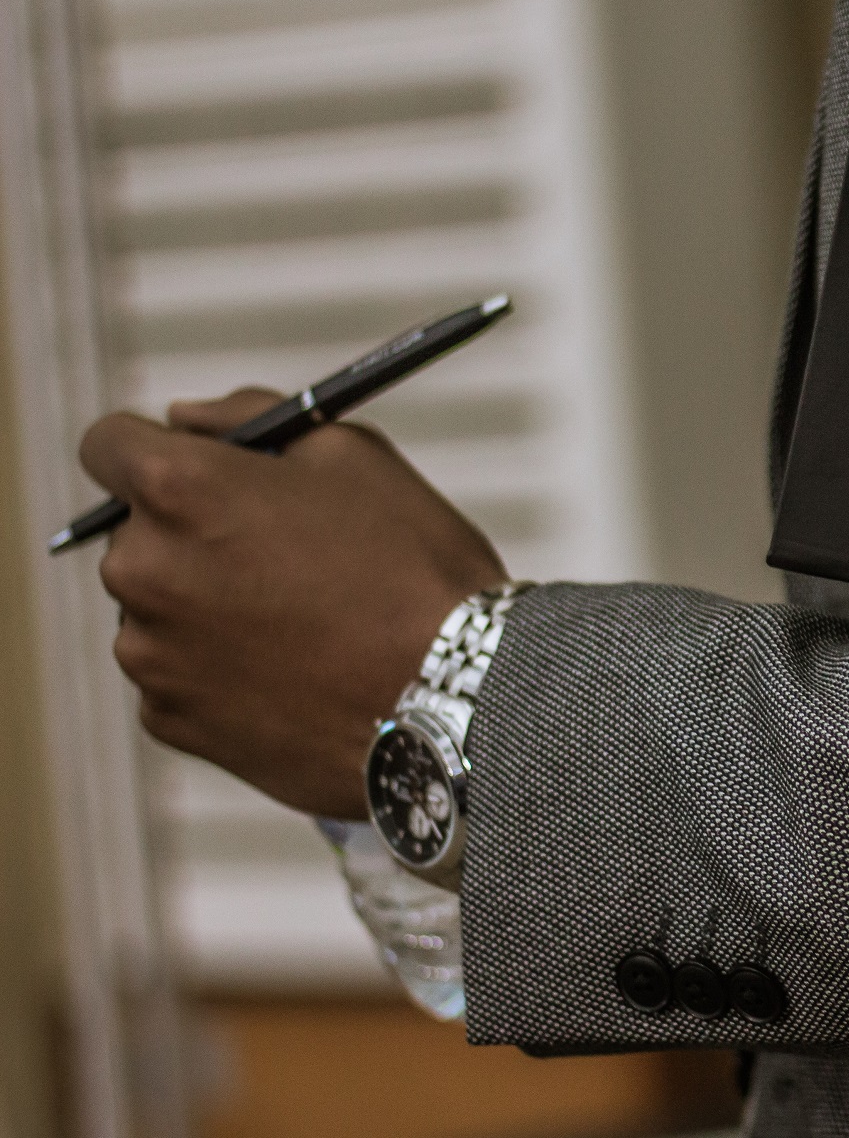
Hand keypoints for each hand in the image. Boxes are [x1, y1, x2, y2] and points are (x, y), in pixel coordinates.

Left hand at [81, 389, 505, 818]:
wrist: (452, 704)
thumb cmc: (413, 570)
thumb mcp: (354, 455)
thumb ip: (252, 418)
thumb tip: (184, 419)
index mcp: (178, 490)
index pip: (108, 443)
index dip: (156, 447)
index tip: (201, 468)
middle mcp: (140, 569)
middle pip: (136, 531)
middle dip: (193, 533)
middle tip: (283, 554)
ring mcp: (148, 653)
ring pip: (157, 606)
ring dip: (206, 604)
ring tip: (301, 624)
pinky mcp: (168, 719)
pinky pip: (178, 675)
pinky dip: (220, 669)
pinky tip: (294, 672)